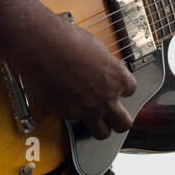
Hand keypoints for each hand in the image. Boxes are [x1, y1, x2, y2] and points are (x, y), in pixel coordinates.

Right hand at [11, 17, 136, 140]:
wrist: (44, 48)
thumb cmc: (68, 41)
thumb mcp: (97, 48)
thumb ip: (105, 66)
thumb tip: (103, 70)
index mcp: (117, 78)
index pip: (131, 91)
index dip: (122, 89)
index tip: (115, 87)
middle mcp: (106, 98)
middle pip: (124, 122)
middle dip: (119, 120)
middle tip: (113, 115)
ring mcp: (88, 109)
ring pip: (103, 133)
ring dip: (102, 128)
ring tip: (95, 121)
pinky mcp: (68, 114)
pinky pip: (76, 122)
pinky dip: (74, 115)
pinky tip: (68, 102)